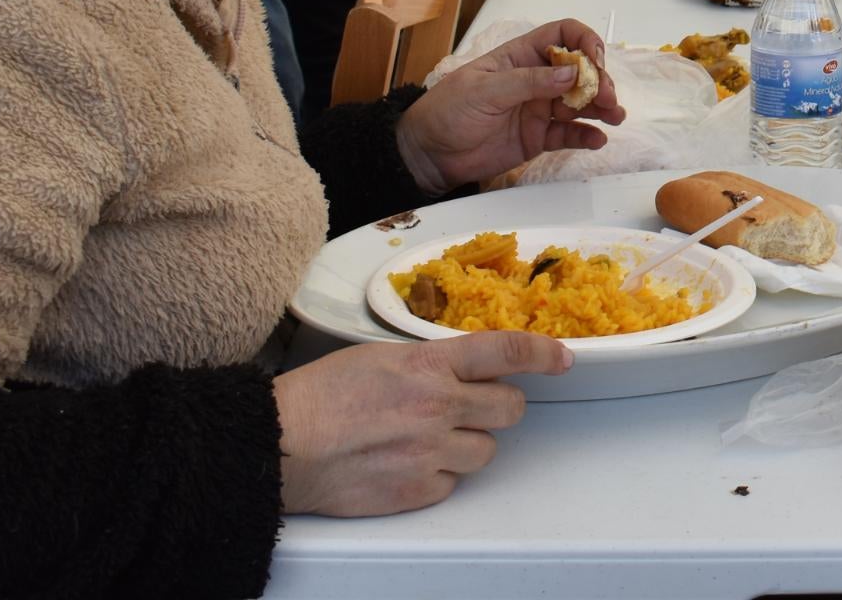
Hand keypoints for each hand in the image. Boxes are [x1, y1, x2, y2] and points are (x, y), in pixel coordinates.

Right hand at [275, 330, 568, 515]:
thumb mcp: (379, 357)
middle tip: (475, 408)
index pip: (505, 351)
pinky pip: (452, 483)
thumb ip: (429, 363)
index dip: (542, 353)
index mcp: (429, 365)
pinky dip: (437, 476)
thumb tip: (460, 370)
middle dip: (499, 407)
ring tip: (427, 439)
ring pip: (486, 451)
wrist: (279, 444)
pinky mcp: (417, 490)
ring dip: (468, 444)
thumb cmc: (317, 396)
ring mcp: (430, 452)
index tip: (562, 359)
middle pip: (510, 408)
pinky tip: (405, 464)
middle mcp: (438, 406)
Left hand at [394, 22, 626, 192]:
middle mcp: (535, 79)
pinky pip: (569, 134)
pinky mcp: (538, 137)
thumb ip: (529, 81)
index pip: (562, 36)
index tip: (594, 60)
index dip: (584, 42)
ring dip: (601, 106)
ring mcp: (538, 108)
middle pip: (579, 71)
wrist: (428, 154)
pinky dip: (586, 135)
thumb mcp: (484, 89)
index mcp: (520, 57)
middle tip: (605, 97)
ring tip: (614, 115)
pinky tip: (598, 139)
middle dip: (598, 80)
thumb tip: (572, 73)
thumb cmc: (447, 111)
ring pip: (580, 102)